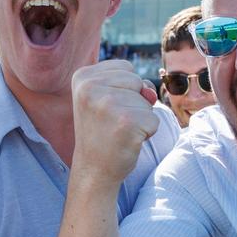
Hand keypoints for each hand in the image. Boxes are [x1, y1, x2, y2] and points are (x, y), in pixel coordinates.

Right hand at [71, 60, 158, 184]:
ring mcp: (108, 104)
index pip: (126, 67)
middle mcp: (91, 87)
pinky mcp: (126, 122)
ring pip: (147, 100)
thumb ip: (130, 84)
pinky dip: (147, 132)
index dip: (125, 89)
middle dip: (134, 101)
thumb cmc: (103, 131)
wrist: (94, 169)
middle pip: (137, 80)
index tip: (106, 108)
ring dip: (140, 117)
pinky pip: (154, 119)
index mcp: (82, 76)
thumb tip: (149, 93)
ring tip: (119, 130)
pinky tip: (127, 140)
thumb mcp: (104, 98)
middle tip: (113, 121)